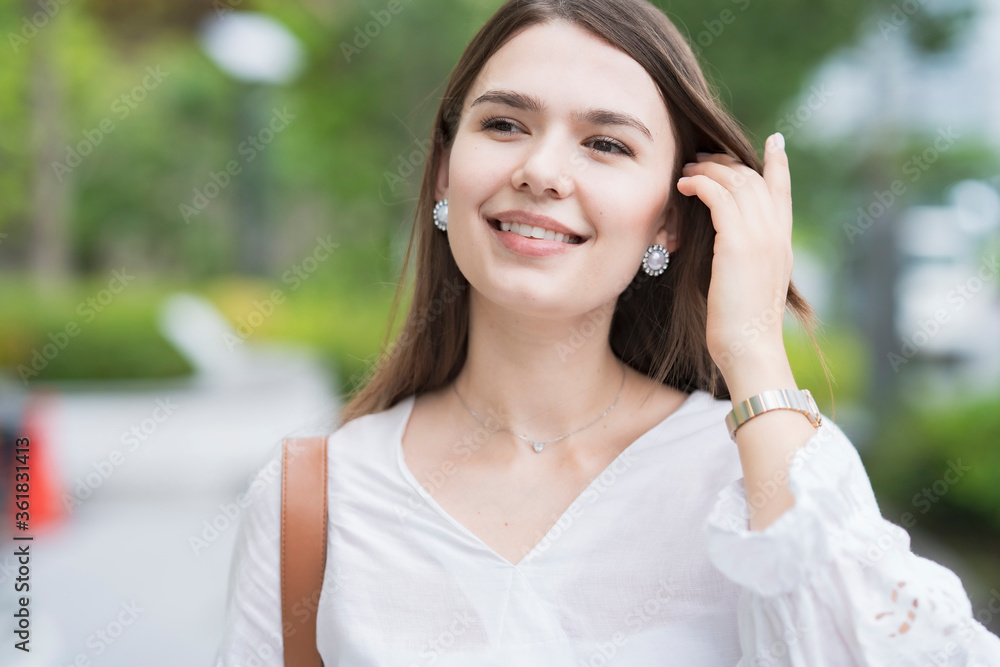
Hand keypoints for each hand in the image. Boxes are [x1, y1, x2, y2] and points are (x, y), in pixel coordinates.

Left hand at [675, 133, 793, 375]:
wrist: (750, 348)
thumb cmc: (741, 328)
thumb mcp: (747, 286)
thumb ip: (743, 260)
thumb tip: (725, 252)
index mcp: (782, 244)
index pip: (783, 192)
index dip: (778, 164)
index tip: (774, 141)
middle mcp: (776, 234)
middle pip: (754, 179)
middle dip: (727, 162)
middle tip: (701, 158)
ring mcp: (761, 236)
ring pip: (736, 182)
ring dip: (708, 170)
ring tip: (686, 170)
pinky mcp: (739, 243)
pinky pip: (719, 196)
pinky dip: (700, 184)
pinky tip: (683, 186)